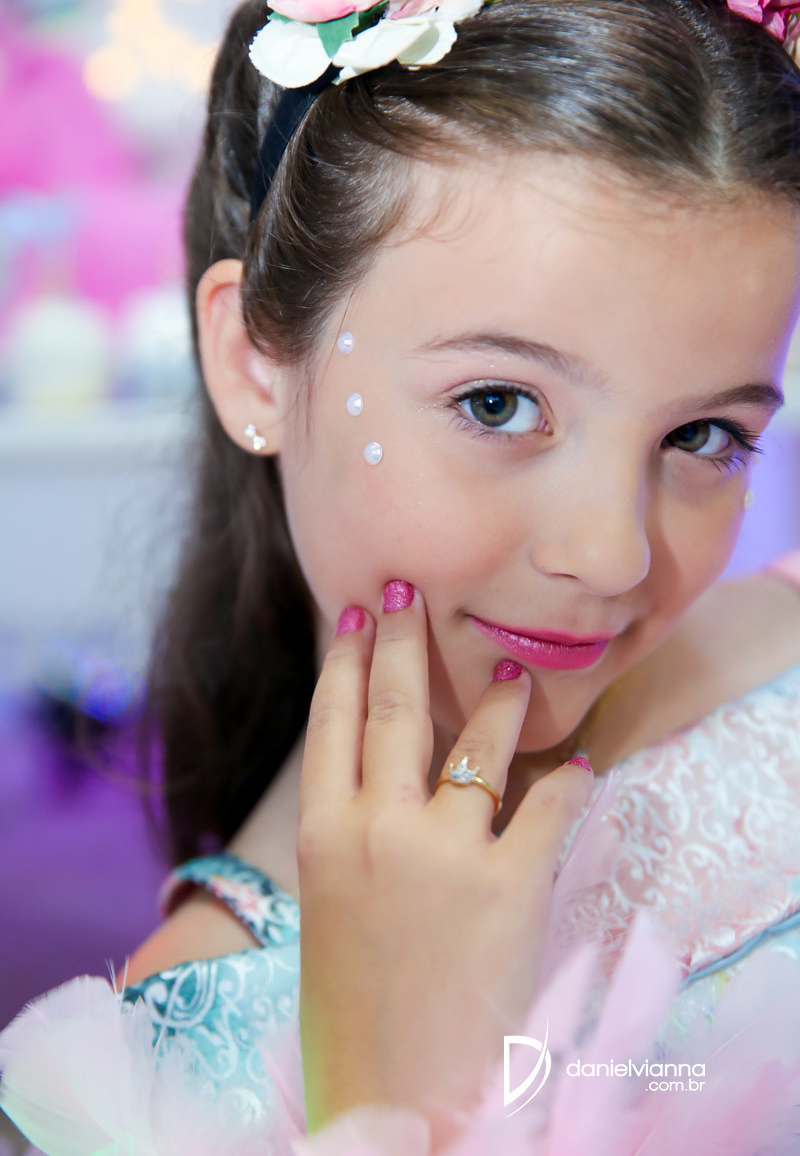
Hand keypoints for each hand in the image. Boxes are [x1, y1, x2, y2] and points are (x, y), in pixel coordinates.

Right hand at [297, 580, 593, 1152]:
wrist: (394, 1085)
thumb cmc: (355, 997)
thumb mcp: (331, 901)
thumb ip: (352, 827)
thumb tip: (379, 763)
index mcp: (325, 834)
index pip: (332, 720)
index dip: (344, 658)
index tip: (356, 609)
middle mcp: (380, 830)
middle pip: (391, 709)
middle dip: (400, 640)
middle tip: (410, 591)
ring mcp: (446, 854)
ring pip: (476, 743)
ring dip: (495, 698)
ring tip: (510, 670)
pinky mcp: (511, 887)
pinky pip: (548, 807)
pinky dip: (566, 782)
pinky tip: (575, 767)